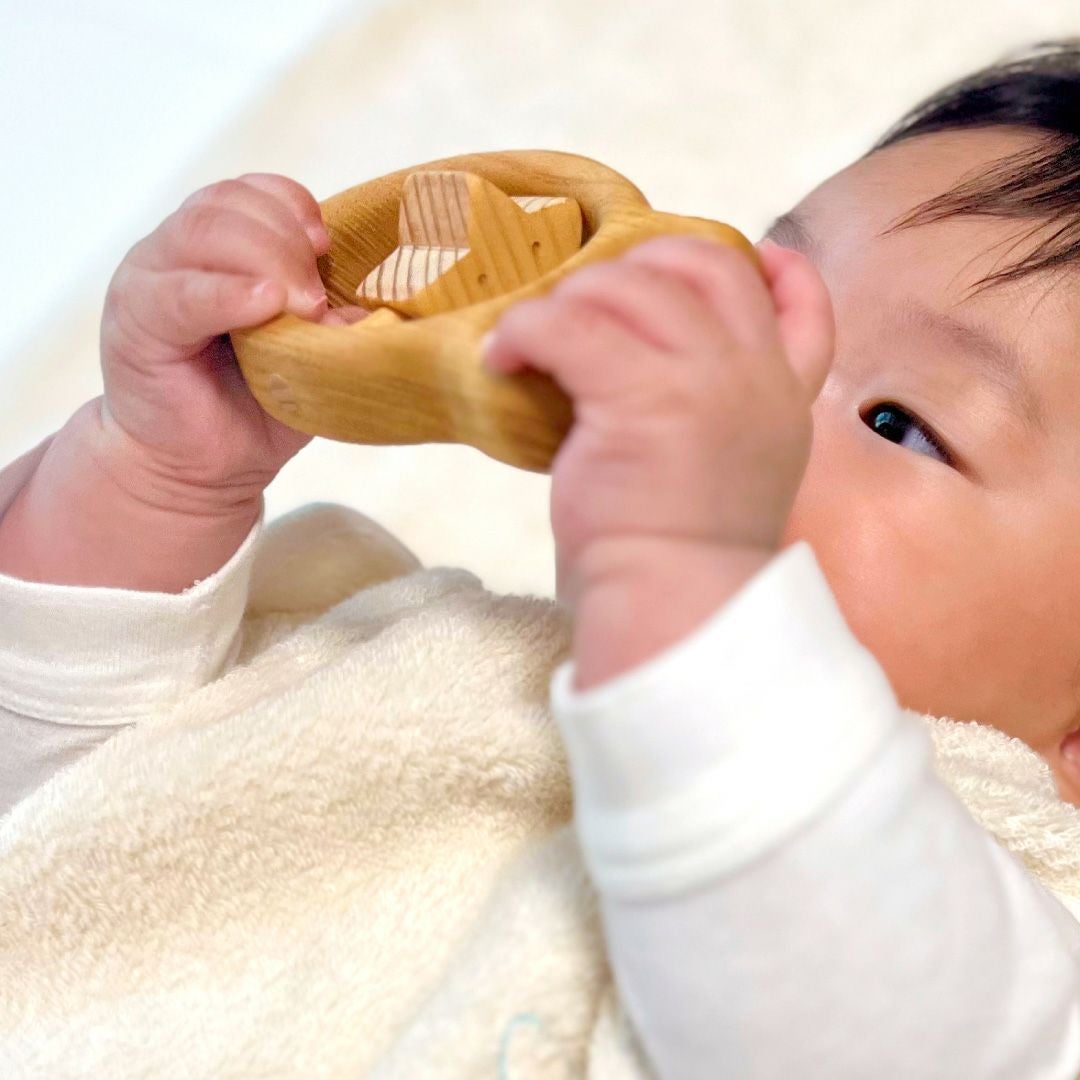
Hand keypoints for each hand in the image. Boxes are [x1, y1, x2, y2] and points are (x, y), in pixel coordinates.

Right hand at [0, 174, 367, 589]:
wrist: (201, 469)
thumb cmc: (256, 406)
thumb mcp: (308, 355)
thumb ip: (335, 322)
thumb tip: (377, 305)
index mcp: (219, 245)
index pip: (252, 192)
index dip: (295, 207)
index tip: (328, 248)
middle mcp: (177, 250)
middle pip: (230, 205)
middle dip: (287, 241)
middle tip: (317, 299)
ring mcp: (150, 280)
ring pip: (204, 229)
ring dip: (266, 260)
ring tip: (300, 308)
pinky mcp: (135, 324)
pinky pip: (178, 292)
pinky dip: (226, 293)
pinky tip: (262, 304)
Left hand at [482, 235, 833, 687]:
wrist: (672, 609)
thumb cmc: (677, 557)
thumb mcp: (726, 476)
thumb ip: (713, 415)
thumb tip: (635, 363)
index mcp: (782, 399)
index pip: (803, 305)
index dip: (777, 269)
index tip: (749, 257)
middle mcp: (753, 377)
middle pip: (704, 265)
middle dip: (640, 265)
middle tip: (589, 302)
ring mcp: (704, 381)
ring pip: (630, 285)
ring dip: (570, 297)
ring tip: (535, 338)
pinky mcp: (641, 397)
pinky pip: (569, 325)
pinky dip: (525, 329)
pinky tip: (503, 357)